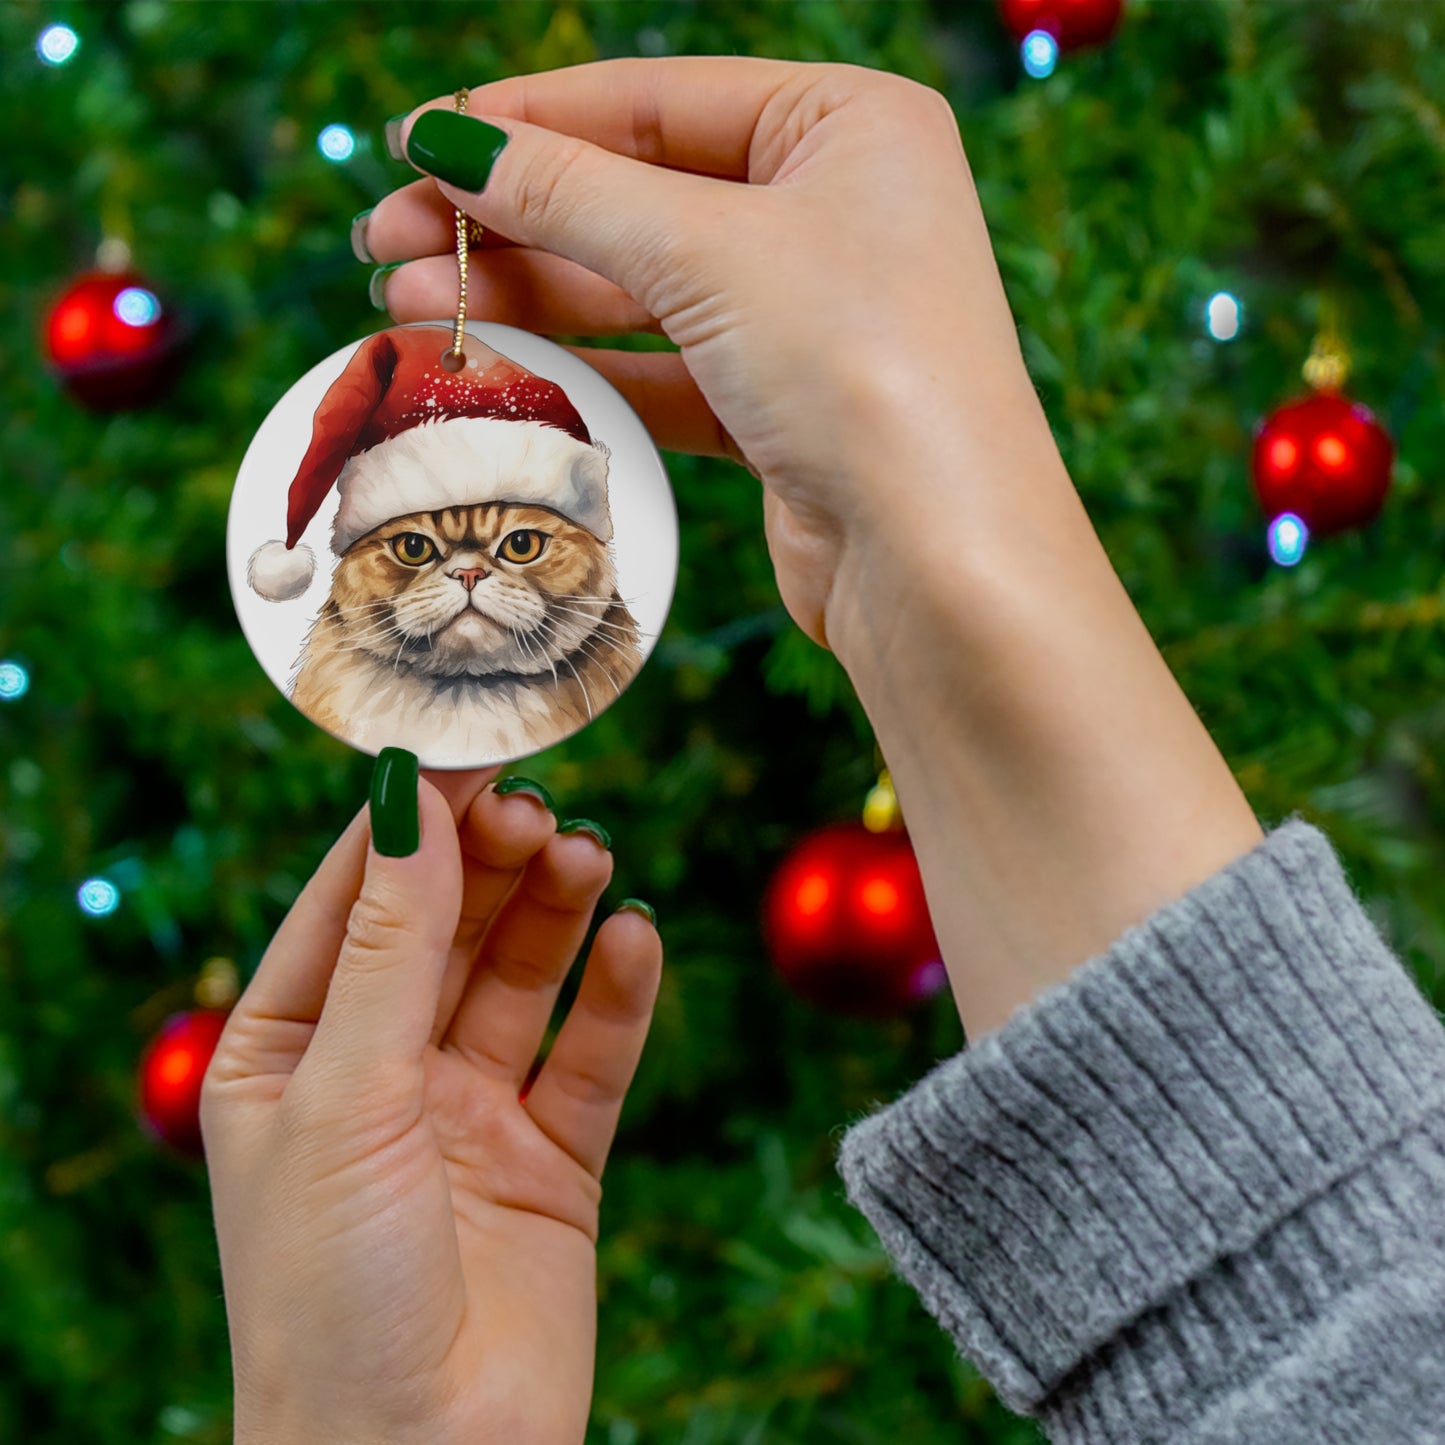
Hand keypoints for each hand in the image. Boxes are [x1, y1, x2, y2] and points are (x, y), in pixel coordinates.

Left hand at [201, 767, 661, 1444]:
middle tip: (541, 809)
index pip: (351, 902)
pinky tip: (636, 939)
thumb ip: (391, 947)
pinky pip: (591, 1055)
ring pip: (521, 978)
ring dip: (556, 912)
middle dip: (490, 864)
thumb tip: (411, 803)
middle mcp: (380, 1073)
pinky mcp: (552, 1160)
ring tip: (589, 857)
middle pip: (446, 928)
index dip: (409, 824)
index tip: (468, 749)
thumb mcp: (346, 1096)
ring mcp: (469, 1114)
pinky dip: (617, 995)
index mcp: (289, 1053)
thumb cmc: (332, 1293)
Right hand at [362, 56, 1051, 651]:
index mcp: (847, 124)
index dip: (527, 120)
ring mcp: (809, 314)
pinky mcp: (782, 407)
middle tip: (386, 239)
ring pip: (640, 288)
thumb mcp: (707, 250)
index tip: (416, 141)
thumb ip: (572, 192)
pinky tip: (494, 363)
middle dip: (508, 218)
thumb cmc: (860, 368)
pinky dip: (582, 368)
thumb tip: (450, 141)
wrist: (937, 559)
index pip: (655, 100)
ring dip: (526, 295)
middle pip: (637, 194)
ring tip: (406, 305)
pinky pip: (662, 368)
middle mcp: (835, 209)